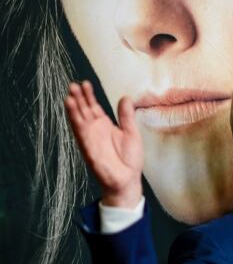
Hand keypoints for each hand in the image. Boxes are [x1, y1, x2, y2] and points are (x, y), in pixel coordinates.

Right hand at [65, 81, 143, 207]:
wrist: (128, 180)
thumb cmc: (129, 159)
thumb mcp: (131, 133)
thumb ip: (126, 116)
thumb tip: (126, 98)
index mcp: (105, 125)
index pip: (93, 107)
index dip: (89, 95)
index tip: (85, 83)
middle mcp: (95, 130)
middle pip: (84, 110)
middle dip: (79, 98)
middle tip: (73, 84)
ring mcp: (90, 139)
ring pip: (79, 120)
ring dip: (73, 108)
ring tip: (69, 95)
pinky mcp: (88, 148)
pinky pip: (80, 133)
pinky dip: (76, 122)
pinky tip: (71, 112)